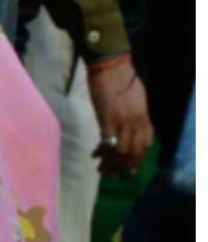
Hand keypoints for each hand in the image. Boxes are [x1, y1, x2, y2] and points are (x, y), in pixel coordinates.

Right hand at [92, 52, 153, 173]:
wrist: (111, 67)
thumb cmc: (121, 80)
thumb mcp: (135, 100)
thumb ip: (135, 116)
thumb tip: (129, 129)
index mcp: (144, 117)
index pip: (145, 145)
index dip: (137, 159)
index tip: (129, 169)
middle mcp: (137, 122)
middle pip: (134, 151)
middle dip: (124, 166)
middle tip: (113, 174)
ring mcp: (123, 122)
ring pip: (122, 151)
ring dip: (111, 163)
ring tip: (102, 169)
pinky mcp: (108, 120)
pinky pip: (108, 143)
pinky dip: (103, 152)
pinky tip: (95, 155)